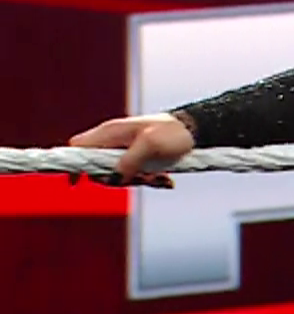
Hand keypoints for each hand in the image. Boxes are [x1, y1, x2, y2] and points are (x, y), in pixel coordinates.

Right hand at [66, 113, 193, 187]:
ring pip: (118, 175)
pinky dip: (149, 180)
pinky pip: (135, 175)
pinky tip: (165, 180)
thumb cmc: (174, 133)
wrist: (197, 131)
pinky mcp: (139, 159)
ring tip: (160, 178)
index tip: (80, 182)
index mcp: (111, 132)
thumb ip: (129, 160)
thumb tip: (113, 177)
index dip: (75, 164)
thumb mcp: (151, 145)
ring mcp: (126, 151)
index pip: (78, 147)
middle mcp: (114, 141)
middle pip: (98, 168)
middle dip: (117, 179)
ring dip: (137, 181)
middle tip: (142, 178)